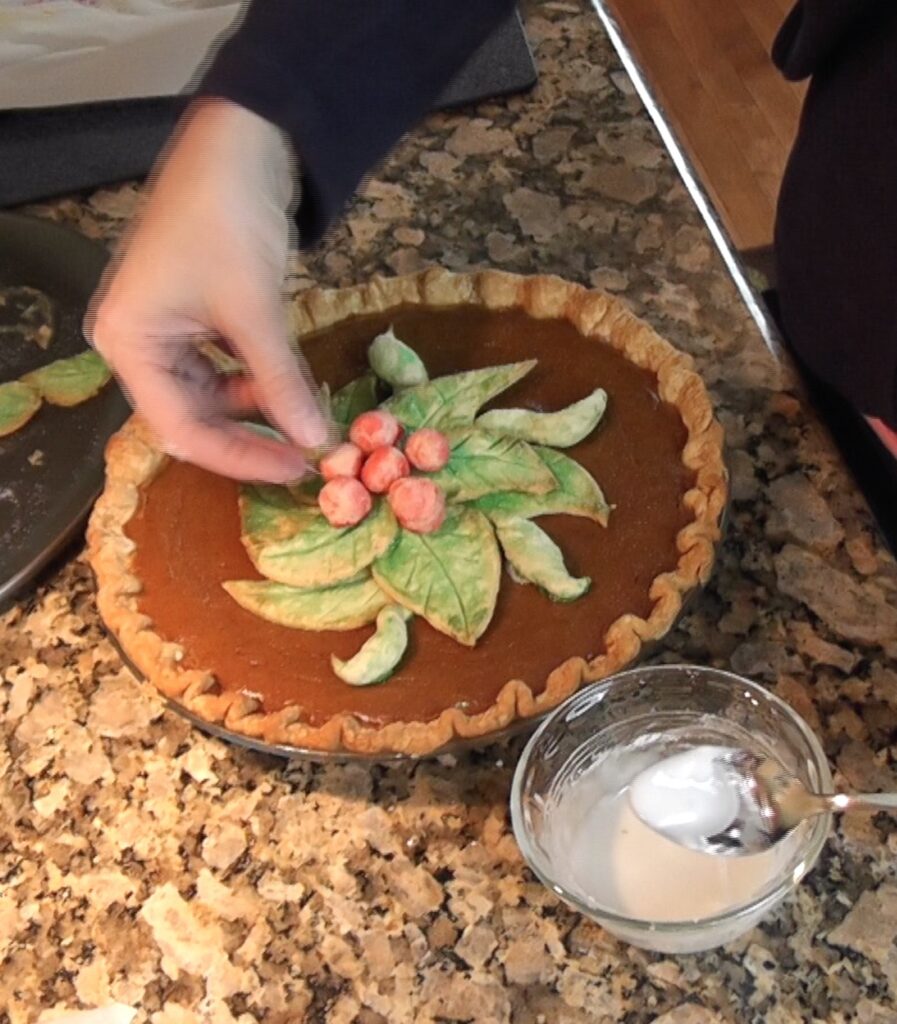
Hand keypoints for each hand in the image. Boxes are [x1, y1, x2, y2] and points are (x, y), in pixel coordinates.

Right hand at [87, 98, 329, 481]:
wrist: (238, 141)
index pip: (181, 430)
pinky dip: (256, 379)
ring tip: (304, 415)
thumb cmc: (227, 220)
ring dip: (257, 408)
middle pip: (192, 417)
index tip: (294, 469)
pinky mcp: (192, 316)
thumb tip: (315, 441)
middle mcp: (135, 342)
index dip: (240, 457)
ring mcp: (163, 329)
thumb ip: (282, 382)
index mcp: (128, 343)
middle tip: (305, 453)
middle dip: (250, 435)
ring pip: (211, 395)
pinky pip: (222, 366)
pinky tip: (290, 384)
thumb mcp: (256, 310)